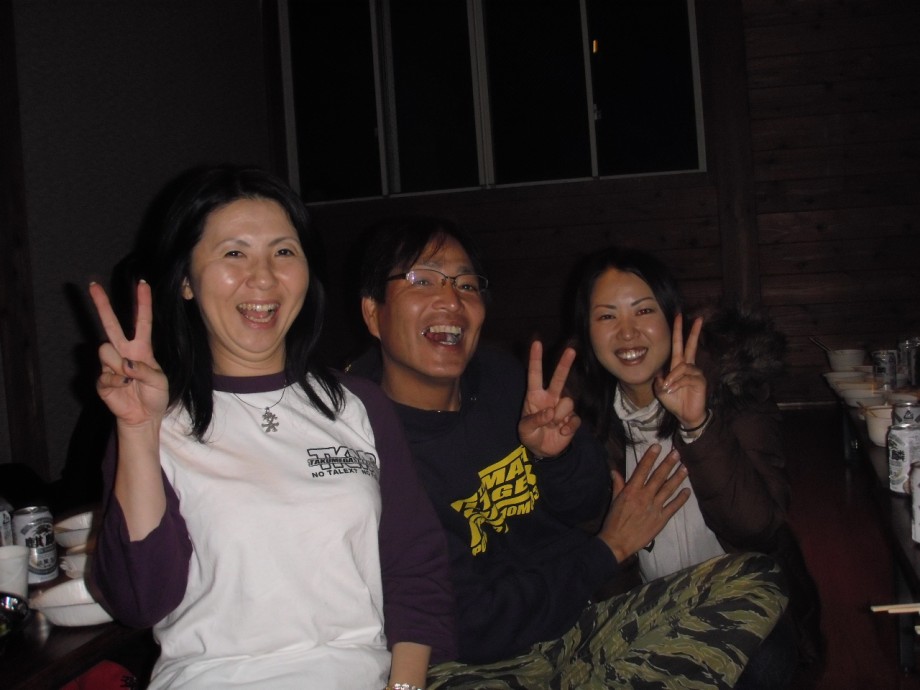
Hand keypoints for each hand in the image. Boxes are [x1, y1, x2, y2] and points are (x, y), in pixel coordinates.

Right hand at [89, 280, 168, 427]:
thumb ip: (145, 370)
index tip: (142, 283)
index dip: (143, 303)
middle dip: (102, 304)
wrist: (143, 417)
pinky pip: (106, 373)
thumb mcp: (160, 381)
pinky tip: (123, 389)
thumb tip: (125, 364)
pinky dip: (117, 382)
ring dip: (120, 365)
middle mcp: (124, 352)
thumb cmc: (155, 396)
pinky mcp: (102, 379)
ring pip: (106, 350)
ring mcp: (111, 364)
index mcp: (142, 349)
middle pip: (111, 324)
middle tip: (92, 285)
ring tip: (130, 380)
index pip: (142, 322)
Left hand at [518, 341, 580, 458]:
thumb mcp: (525, 429)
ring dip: (559, 416)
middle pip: (558, 378)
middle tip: (571, 350)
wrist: (543, 451)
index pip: (535, 375)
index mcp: (535, 396)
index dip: (536, 359)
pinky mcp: (572, 419)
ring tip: (552, 426)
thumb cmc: (530, 435)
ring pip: (567, 402)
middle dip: (564, 364)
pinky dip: (568, 427)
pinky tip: (562, 432)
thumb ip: (535, 420)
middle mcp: (550, 398)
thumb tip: (549, 412)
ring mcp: (562, 408)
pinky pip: (574, 418)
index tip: (537, 343)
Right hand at [598, 443, 689, 561]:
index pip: (642, 469)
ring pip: (668, 489)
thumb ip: (618, 485)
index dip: (650, 457)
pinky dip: (681, 499)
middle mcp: (645, 496)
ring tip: (685, 468)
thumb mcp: (614, 500)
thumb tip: (615, 470)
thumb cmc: (614, 521)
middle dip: (668, 464)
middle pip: (658, 477)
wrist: (617, 542)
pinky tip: (687, 491)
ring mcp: (654, 508)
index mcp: (632, 490)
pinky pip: (673, 507)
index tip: (657, 446)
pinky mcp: (661, 519)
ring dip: (677, 478)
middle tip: (677, 453)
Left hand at [654, 314, 707, 428]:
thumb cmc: (674, 401)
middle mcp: (689, 366)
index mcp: (679, 366)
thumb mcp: (661, 389)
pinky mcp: (700, 381)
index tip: (679, 317)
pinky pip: (686, 377)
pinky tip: (673, 389)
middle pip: (691, 346)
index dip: (679, 332)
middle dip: (693, 332)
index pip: (679, 345)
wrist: (685, 415)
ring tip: (668, 387)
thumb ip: (660, 379)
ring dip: (672, 377)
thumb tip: (662, 374)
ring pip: (682, 367)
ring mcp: (696, 373)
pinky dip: (677, 383)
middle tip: (698, 318)